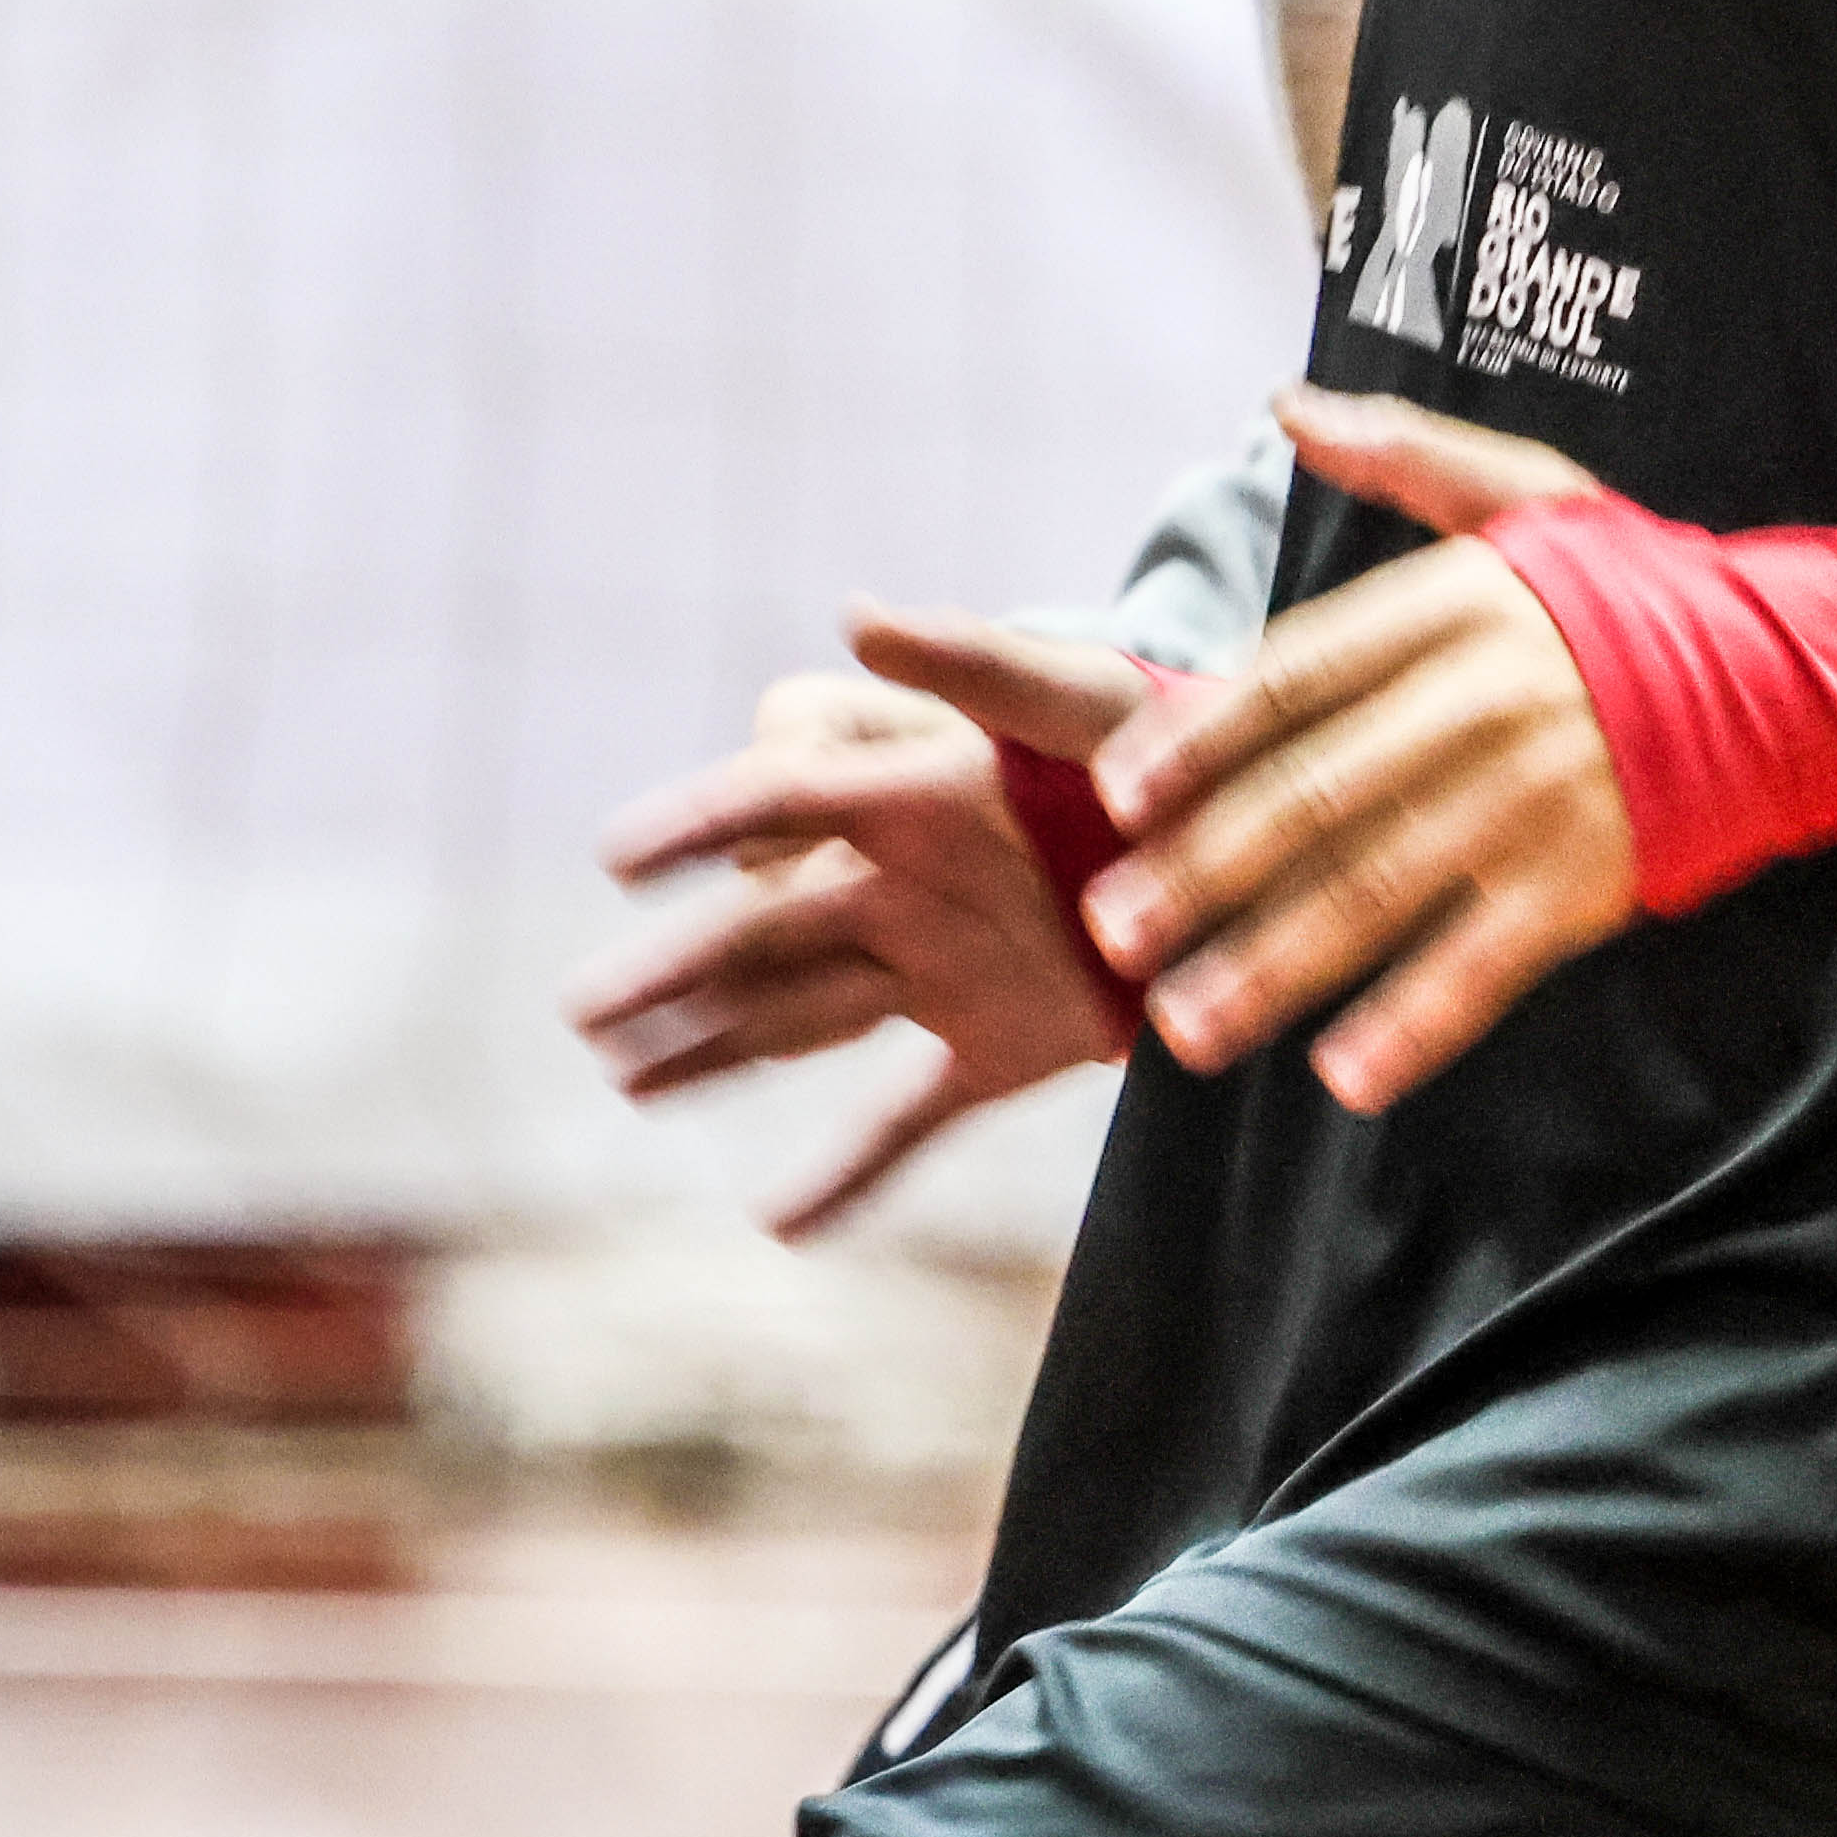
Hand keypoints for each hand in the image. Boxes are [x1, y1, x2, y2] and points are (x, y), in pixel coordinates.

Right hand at [570, 643, 1155, 1234]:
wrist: (1252, 838)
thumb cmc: (1167, 741)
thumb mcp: (1088, 693)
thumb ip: (982, 659)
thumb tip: (857, 615)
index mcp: (917, 791)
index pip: (780, 797)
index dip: (700, 822)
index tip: (617, 855)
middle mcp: (908, 884)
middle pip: (764, 929)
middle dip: (674, 968)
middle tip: (584, 1009)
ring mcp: (945, 970)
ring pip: (802, 1017)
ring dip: (717, 1050)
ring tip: (631, 1081)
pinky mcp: (1002, 1047)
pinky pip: (906, 1118)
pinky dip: (847, 1173)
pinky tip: (780, 1221)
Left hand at [872, 391, 1634, 1112]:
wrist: (1791, 666)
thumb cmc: (1634, 586)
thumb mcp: (1528, 496)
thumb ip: (1406, 454)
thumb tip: (1291, 408)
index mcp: (1456, 607)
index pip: (1297, 676)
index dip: (1199, 735)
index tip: (1119, 793)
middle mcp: (1484, 702)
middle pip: (1315, 795)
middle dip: (1203, 869)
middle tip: (1114, 929)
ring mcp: (1535, 799)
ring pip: (1379, 890)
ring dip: (1272, 964)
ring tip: (1186, 1023)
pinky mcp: (1586, 880)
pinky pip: (1482, 964)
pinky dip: (1412, 1022)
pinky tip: (1342, 1072)